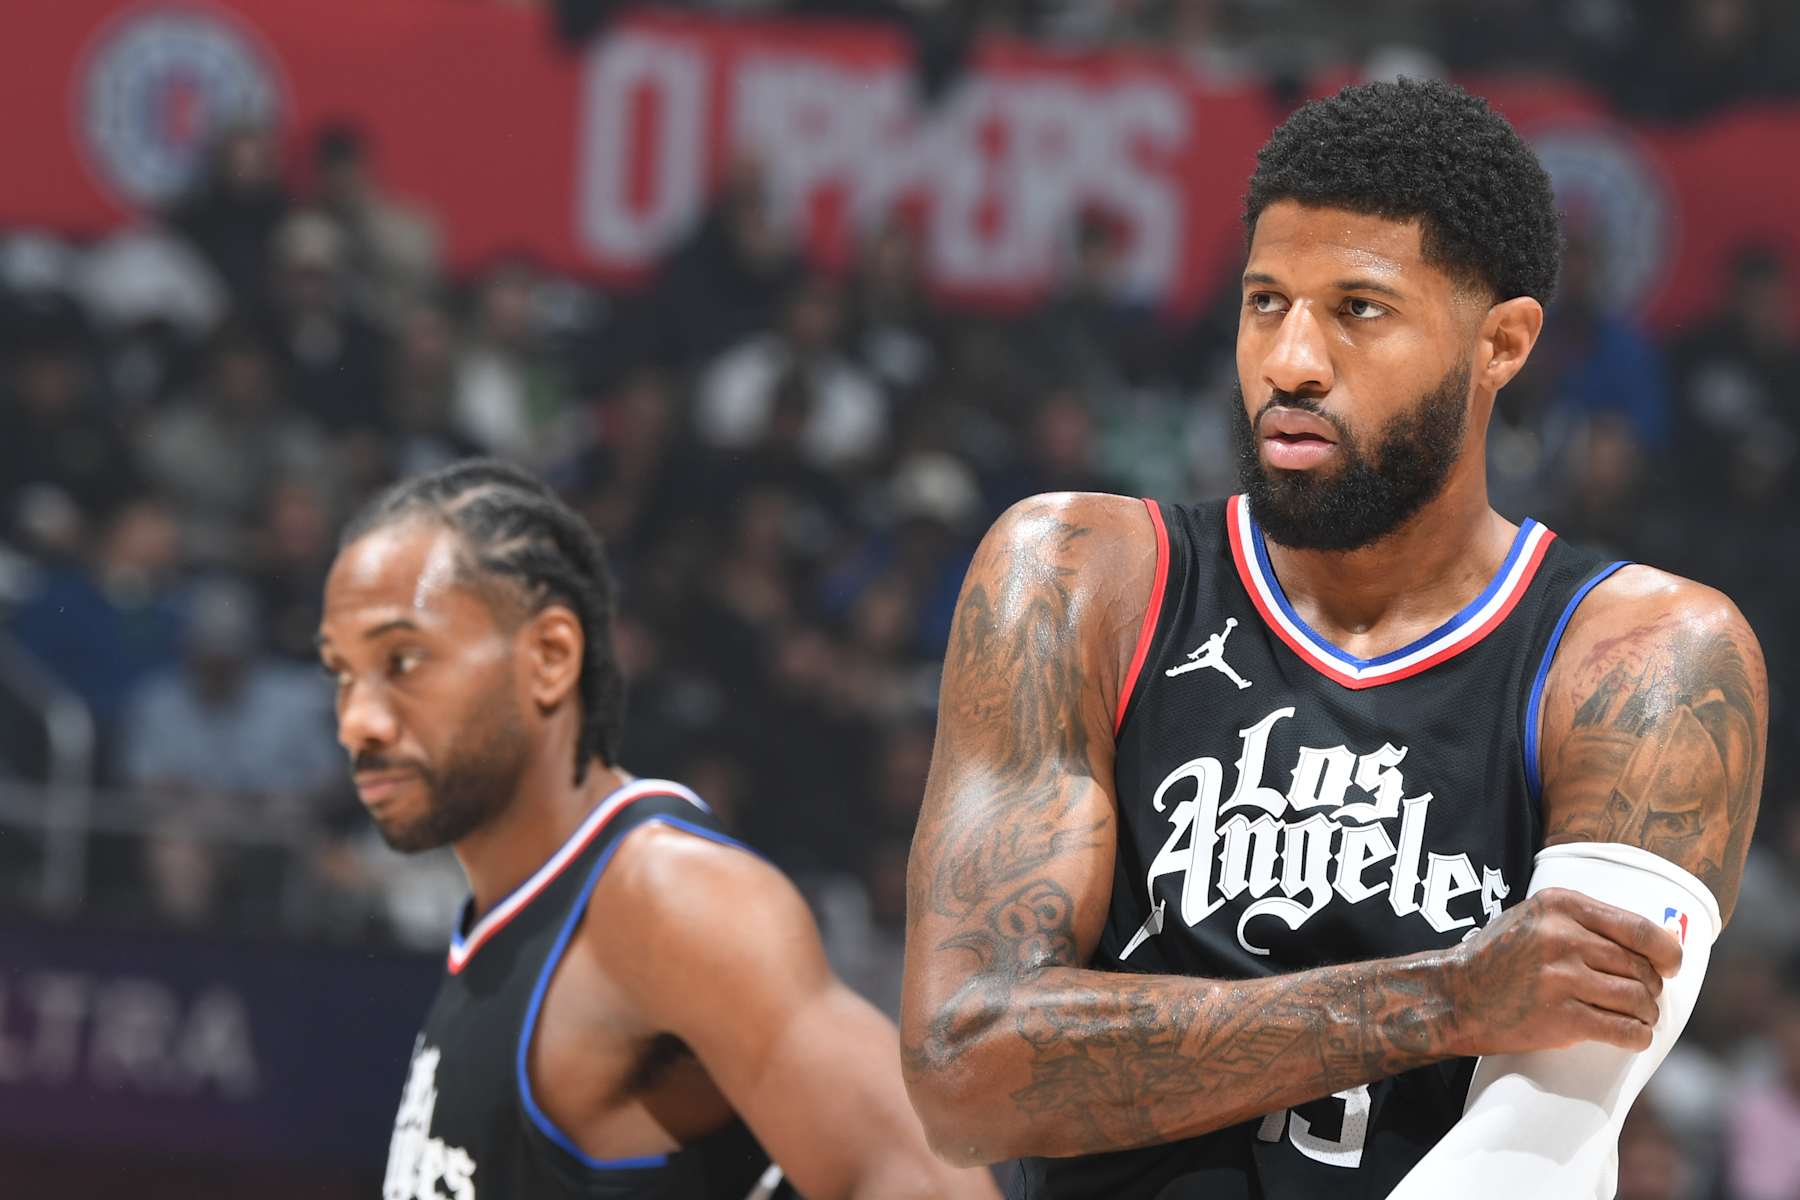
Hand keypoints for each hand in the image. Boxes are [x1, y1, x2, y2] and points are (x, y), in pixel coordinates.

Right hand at [1446, 887, 1682, 1056]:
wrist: (1455, 996)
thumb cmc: (1500, 957)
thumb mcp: (1535, 917)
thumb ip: (1587, 921)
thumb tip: (1659, 941)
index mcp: (1560, 905)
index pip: (1639, 928)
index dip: (1666, 951)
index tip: (1671, 965)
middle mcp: (1562, 937)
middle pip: (1641, 967)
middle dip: (1652, 987)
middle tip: (1644, 998)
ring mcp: (1562, 978)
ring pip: (1638, 999)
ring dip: (1646, 1013)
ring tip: (1639, 1017)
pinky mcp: (1561, 1018)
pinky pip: (1623, 1029)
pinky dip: (1637, 1036)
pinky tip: (1633, 1035)